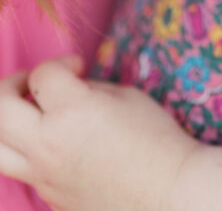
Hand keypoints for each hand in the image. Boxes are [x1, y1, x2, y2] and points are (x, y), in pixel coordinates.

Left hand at [0, 56, 195, 210]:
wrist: (168, 193)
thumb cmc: (156, 139)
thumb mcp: (127, 97)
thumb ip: (89, 89)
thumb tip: (70, 88)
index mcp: (71, 111)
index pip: (42, 74)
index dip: (61, 62)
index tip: (78, 67)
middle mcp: (47, 144)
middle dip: (13, 85)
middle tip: (33, 83)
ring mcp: (43, 176)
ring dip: (5, 123)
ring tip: (26, 114)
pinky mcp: (48, 197)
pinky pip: (22, 170)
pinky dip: (28, 150)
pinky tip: (55, 144)